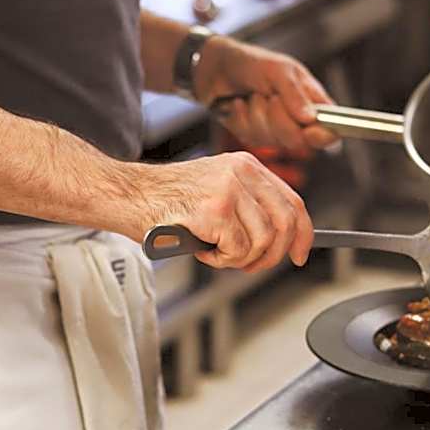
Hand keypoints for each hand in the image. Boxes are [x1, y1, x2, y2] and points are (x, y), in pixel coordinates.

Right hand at [131, 151, 313, 271]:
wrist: (128, 196)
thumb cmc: (165, 201)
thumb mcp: (216, 191)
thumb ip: (248, 207)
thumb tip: (278, 240)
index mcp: (246, 165)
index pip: (293, 201)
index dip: (302, 234)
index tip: (300, 254)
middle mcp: (241, 171)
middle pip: (284, 224)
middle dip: (271, 255)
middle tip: (248, 265)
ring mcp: (229, 189)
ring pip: (262, 242)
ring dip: (239, 259)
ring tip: (214, 251)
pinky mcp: (214, 211)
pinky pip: (237, 251)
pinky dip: (220, 260)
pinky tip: (201, 248)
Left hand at [194, 37, 337, 154]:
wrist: (216, 68)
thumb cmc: (251, 62)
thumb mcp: (277, 69)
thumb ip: (294, 93)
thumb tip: (311, 118)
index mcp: (312, 102)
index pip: (330, 129)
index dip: (324, 136)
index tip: (310, 130)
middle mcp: (296, 120)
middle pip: (299, 141)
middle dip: (280, 120)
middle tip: (270, 97)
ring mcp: (274, 130)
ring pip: (272, 141)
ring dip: (257, 114)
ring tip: (253, 95)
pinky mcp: (253, 136)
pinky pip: (251, 138)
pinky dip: (242, 118)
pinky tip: (239, 104)